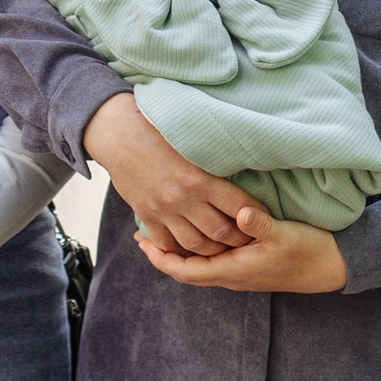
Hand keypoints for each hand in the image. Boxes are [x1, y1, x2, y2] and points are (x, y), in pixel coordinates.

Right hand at [83, 91, 261, 255]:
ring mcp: (164, 211)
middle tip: (249, 238)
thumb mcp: (192, 141)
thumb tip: (244, 163)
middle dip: (239, 239)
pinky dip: (181, 250)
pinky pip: (168, 244)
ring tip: (224, 246)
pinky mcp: (147, 216)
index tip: (262, 216)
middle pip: (221, 233)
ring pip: (196, 244)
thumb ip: (214, 160)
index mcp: (200, 178)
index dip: (255, 215)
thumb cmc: (160, 130)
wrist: (119, 134)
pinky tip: (192, 247)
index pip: (239, 206)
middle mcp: (184, 199)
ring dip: (213, 250)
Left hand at [136, 204, 349, 293]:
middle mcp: (232, 276)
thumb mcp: (284, 234)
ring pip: (199, 267)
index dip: (161, 258)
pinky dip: (196, 251)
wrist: (331, 267)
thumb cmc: (307, 251)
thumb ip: (259, 224)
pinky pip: (212, 262)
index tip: (141, 241)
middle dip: (162, 254)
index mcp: (234, 270)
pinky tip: (196, 235)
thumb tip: (239, 213)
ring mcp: (240, 272)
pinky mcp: (249, 265)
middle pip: (186, 270)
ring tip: (163, 233)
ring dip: (178, 252)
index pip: (185, 270)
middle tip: (142, 235)